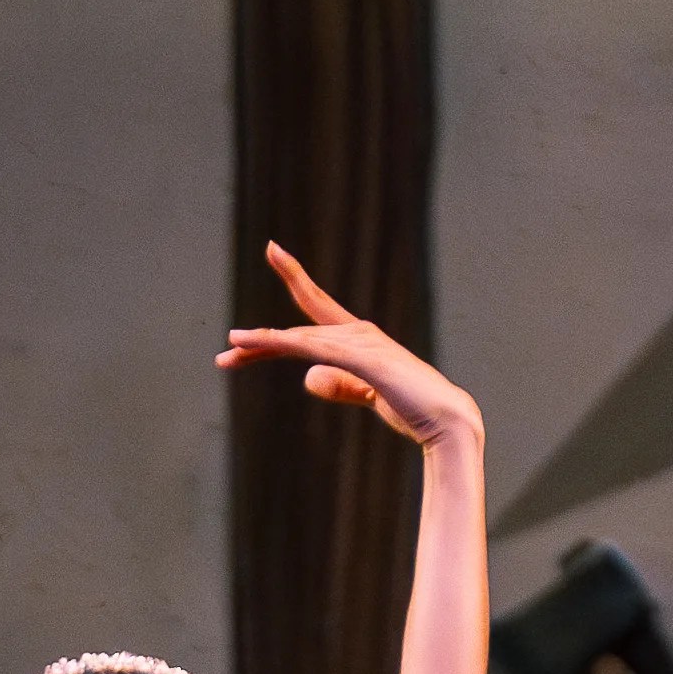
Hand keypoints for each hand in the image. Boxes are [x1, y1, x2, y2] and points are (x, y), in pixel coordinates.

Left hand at [216, 241, 482, 450]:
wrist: (447, 423)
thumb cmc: (413, 409)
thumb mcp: (367, 396)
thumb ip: (340, 385)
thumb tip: (308, 376)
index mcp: (360, 339)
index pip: (317, 308)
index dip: (295, 278)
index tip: (273, 250)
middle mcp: (359, 333)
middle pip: (299, 330)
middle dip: (261, 340)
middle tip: (225, 351)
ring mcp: (362, 344)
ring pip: (301, 339)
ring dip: (264, 344)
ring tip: (230, 348)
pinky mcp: (363, 361)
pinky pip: (313, 350)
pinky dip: (283, 344)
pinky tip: (256, 344)